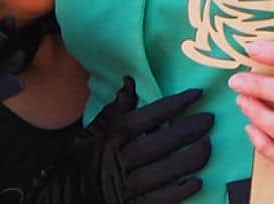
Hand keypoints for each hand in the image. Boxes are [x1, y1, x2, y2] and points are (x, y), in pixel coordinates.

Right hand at [35, 77, 212, 202]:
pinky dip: (180, 192)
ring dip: (189, 160)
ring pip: (163, 173)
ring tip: (208, 147)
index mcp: (109, 138)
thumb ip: (114, 110)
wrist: (64, 198)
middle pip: (158, 144)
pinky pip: (161, 200)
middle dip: (186, 131)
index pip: (145, 117)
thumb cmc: (80, 161)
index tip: (195, 95)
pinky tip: (197, 181)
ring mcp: (126, 188)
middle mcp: (119, 161)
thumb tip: (130, 82)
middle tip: (209, 119)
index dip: (172, 105)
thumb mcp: (92, 132)